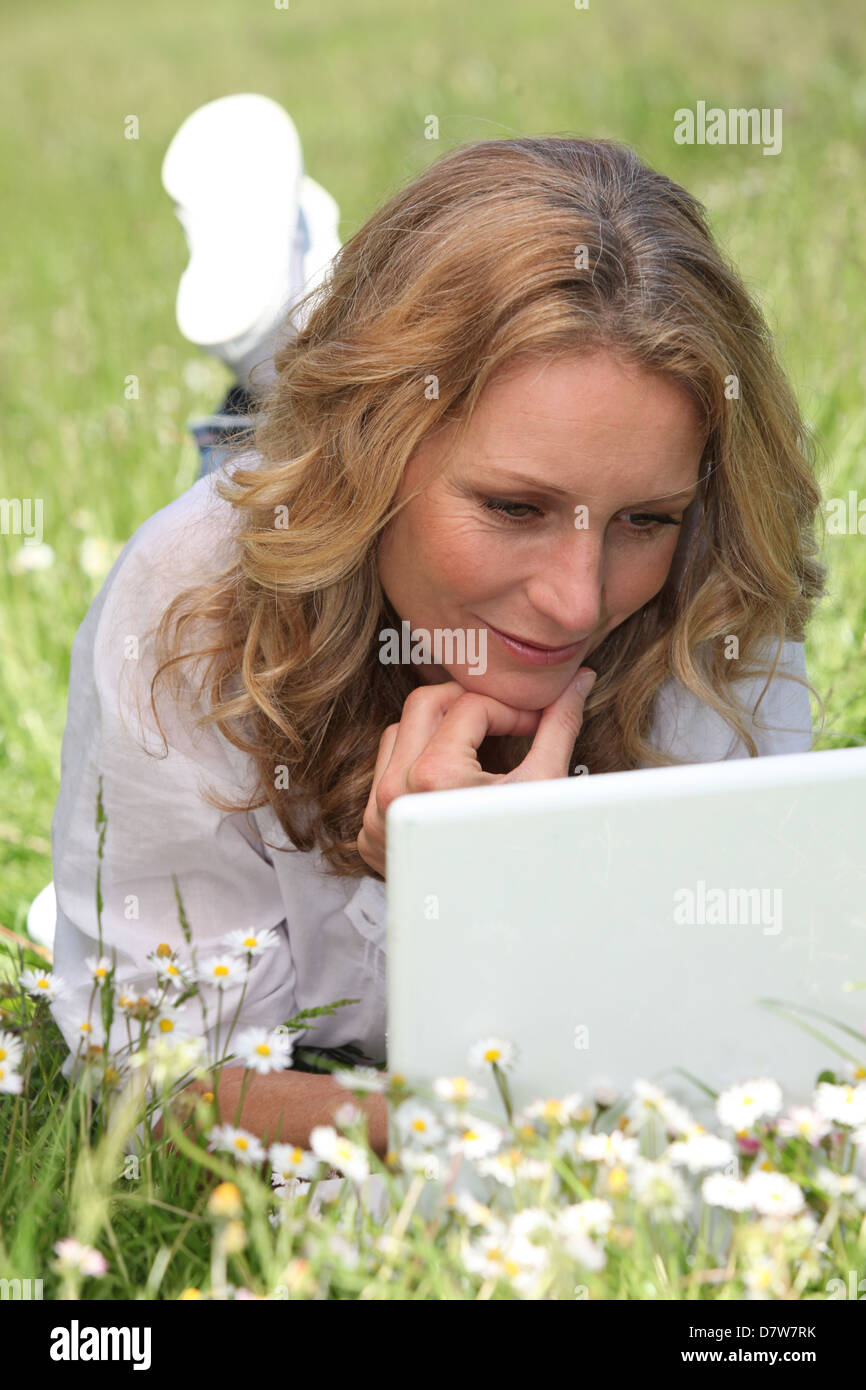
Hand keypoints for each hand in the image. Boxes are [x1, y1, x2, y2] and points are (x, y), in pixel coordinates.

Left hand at [356, 668, 596, 875]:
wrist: (493, 925)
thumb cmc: (524, 856)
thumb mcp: (544, 786)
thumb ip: (558, 725)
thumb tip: (580, 678)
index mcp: (434, 778)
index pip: (471, 706)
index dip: (511, 709)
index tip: (535, 724)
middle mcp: (394, 793)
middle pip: (424, 704)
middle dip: (468, 704)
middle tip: (504, 720)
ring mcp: (376, 814)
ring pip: (398, 733)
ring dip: (438, 731)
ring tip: (479, 750)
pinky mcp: (368, 832)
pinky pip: (384, 773)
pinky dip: (415, 764)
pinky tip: (451, 782)